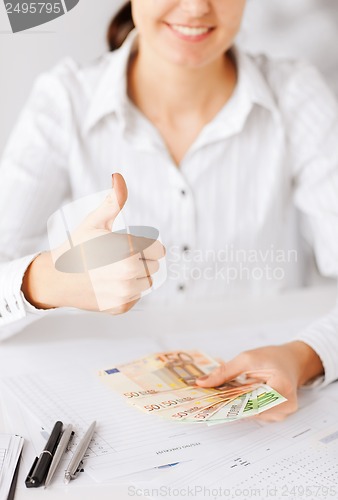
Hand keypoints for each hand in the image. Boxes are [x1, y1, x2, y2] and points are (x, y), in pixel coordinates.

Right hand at [22, 173, 165, 313]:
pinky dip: (128, 291)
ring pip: (148, 282)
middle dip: (141, 260)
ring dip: (137, 276)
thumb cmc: (76, 247)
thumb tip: (118, 177)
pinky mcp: (121, 307)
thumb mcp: (94, 222)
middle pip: (155, 266)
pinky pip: (138, 296)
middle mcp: (129, 273)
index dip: (146, 246)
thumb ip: (113, 201)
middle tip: (117, 258)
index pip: (159, 250)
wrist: (55, 279)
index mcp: (127, 249)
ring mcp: (125, 293)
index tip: (130, 245)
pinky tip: (110, 284)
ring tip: (114, 271)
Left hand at [196, 341, 323, 421]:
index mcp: (282, 389)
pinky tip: (232, 399)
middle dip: (230, 406)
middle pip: (251, 412)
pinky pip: (255, 413)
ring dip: (236, 407)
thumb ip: (224, 371)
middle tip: (209, 401)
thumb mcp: (247, 358)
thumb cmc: (272, 357)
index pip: (253, 404)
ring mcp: (282, 413)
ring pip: (252, 415)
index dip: (231, 405)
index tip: (211, 404)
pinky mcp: (276, 414)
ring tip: (218, 399)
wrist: (292, 360)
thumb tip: (201, 383)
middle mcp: (285, 406)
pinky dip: (244, 406)